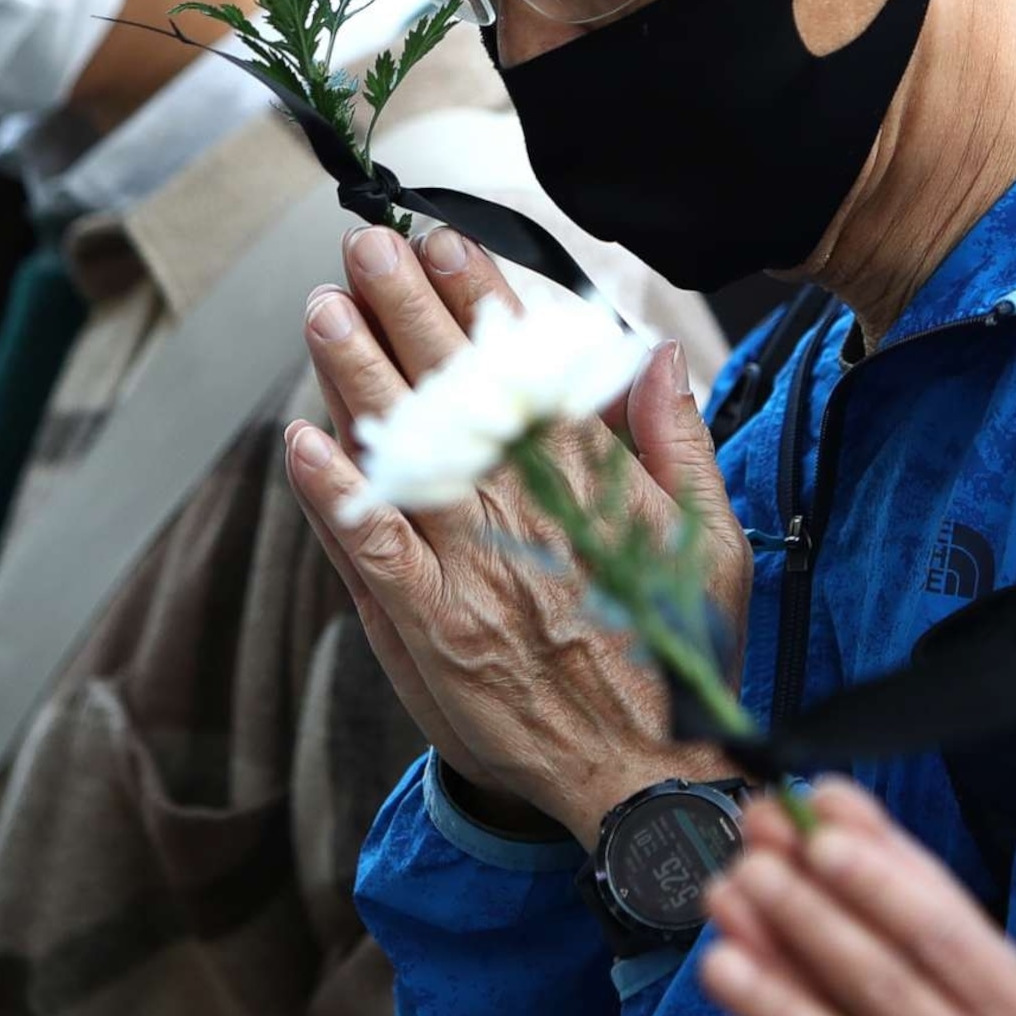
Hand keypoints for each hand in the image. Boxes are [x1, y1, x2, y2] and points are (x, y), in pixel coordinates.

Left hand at [281, 223, 750, 846]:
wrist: (644, 775)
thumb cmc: (673, 656)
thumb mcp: (712, 541)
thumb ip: (678, 441)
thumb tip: (653, 353)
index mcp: (593, 485)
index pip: (525, 369)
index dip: (481, 300)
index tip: (443, 240)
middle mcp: (529, 517)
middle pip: (457, 394)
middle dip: (407, 309)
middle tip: (366, 245)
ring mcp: (474, 573)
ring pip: (410, 455)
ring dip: (360, 377)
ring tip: (325, 310)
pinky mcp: (434, 631)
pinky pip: (375, 550)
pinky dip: (337, 495)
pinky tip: (303, 441)